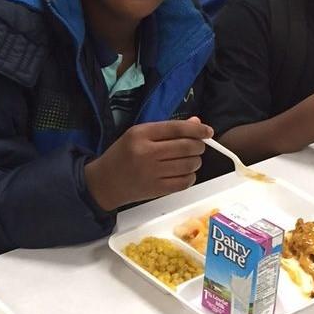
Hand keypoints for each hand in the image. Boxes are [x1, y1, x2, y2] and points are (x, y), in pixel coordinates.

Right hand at [85, 118, 212, 210]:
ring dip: (196, 161)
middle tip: (198, 147)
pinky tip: (185, 173)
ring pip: (189, 165)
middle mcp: (147, 153)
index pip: (176, 128)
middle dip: (199, 146)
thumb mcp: (139, 134)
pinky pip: (185, 182)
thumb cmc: (122, 154)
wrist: (105, 182)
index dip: (197, 129)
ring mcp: (152, 173)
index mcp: (141, 134)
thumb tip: (197, 124)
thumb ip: (167, 129)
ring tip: (189, 160)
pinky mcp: (157, 190)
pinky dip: (191, 176)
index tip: (208, 131)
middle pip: (186, 147)